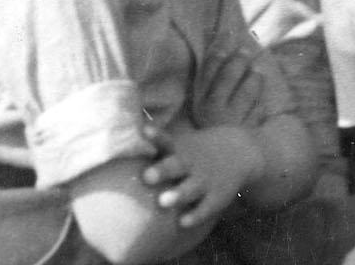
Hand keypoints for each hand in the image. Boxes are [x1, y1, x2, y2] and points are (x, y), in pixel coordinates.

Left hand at [140, 127, 265, 229]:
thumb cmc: (197, 154)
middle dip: (162, 171)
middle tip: (148, 176)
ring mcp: (206, 180)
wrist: (241, 152)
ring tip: (164, 201)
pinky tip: (183, 222)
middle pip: (176, 166)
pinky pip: (206, 208)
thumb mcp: (183, 146)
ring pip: (191, 188)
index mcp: (181, 151)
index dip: (156, 137)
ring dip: (178, 194)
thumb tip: (114, 153)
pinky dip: (196, 215)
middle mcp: (192, 165)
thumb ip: (156, 150)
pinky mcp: (217, 196)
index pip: (166, 141)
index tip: (145, 131)